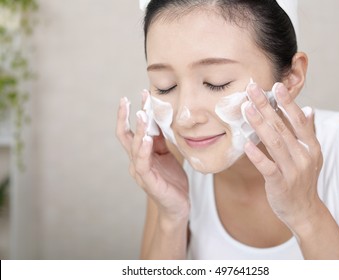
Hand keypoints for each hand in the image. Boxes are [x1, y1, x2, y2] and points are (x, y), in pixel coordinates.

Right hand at [116, 93, 188, 220]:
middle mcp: (136, 161)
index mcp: (141, 154)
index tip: (140, 94)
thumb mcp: (167, 155)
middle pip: (125, 136)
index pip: (132, 130)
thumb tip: (160, 119)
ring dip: (138, 129)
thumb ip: (160, 140)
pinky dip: (143, 150)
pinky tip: (147, 138)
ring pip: (134, 147)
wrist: (178, 205)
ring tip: (142, 114)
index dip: (134, 113)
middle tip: (127, 99)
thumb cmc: (172, 180)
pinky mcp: (148, 181)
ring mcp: (140, 171)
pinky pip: (143, 163)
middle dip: (124, 117)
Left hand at [244, 83, 322, 229]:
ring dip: (260, 124)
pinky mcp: (280, 184)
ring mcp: (293, 171)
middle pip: (283, 127)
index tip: (276, 86)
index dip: (288, 102)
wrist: (304, 210)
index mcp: (311, 147)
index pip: (299, 120)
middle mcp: (304, 157)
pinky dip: (257, 156)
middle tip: (252, 89)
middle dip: (266, 107)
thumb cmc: (302, 179)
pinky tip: (246, 144)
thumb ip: (308, 133)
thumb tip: (309, 109)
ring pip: (275, 143)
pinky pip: (268, 168)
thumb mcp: (310, 155)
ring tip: (246, 108)